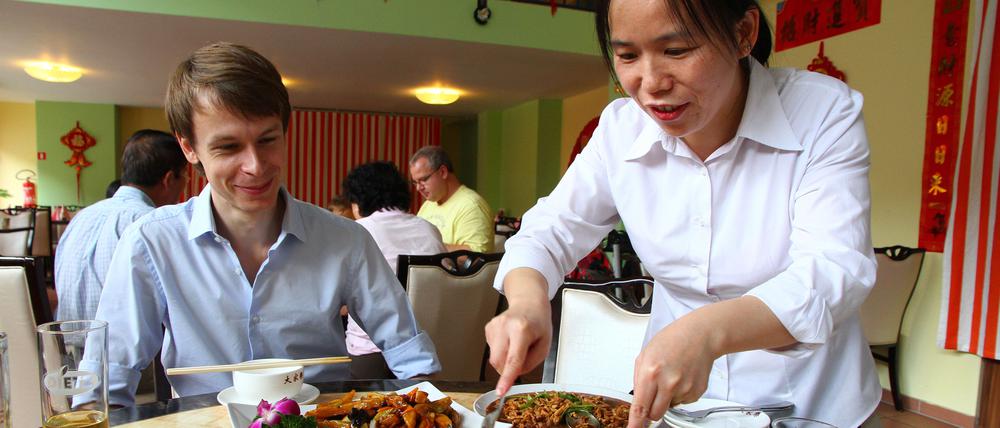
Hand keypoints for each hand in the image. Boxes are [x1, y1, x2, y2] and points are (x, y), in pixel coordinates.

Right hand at [484, 268, 551, 394]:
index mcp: (522, 329)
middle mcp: (505, 326)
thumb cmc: (539, 323)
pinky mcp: (488, 328)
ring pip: (494, 358)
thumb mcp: (544, 345)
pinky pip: (492, 351)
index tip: (501, 390)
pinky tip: (509, 340)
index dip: (507, 377)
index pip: (513, 359)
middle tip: (522, 359)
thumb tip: (514, 373)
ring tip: (517, 344)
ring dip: (505, 359)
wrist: (528, 303)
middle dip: (508, 369)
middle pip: (499, 361)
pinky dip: (501, 351)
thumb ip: (531, 362)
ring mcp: (494, 326)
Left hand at [626, 296, 795, 427]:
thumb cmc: (673, 341)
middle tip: (654, 393)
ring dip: (666, 398)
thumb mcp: (645, 354)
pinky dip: (679, 394)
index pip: (640, 407)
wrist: (701, 336)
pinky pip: (682, 402)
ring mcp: (684, 389)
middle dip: (651, 409)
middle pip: (655, 414)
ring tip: (671, 376)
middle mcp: (668, 383)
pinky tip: (682, 377)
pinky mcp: (696, 393)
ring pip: (669, 408)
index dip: (636, 423)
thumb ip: (638, 379)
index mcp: (651, 372)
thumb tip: (637, 400)